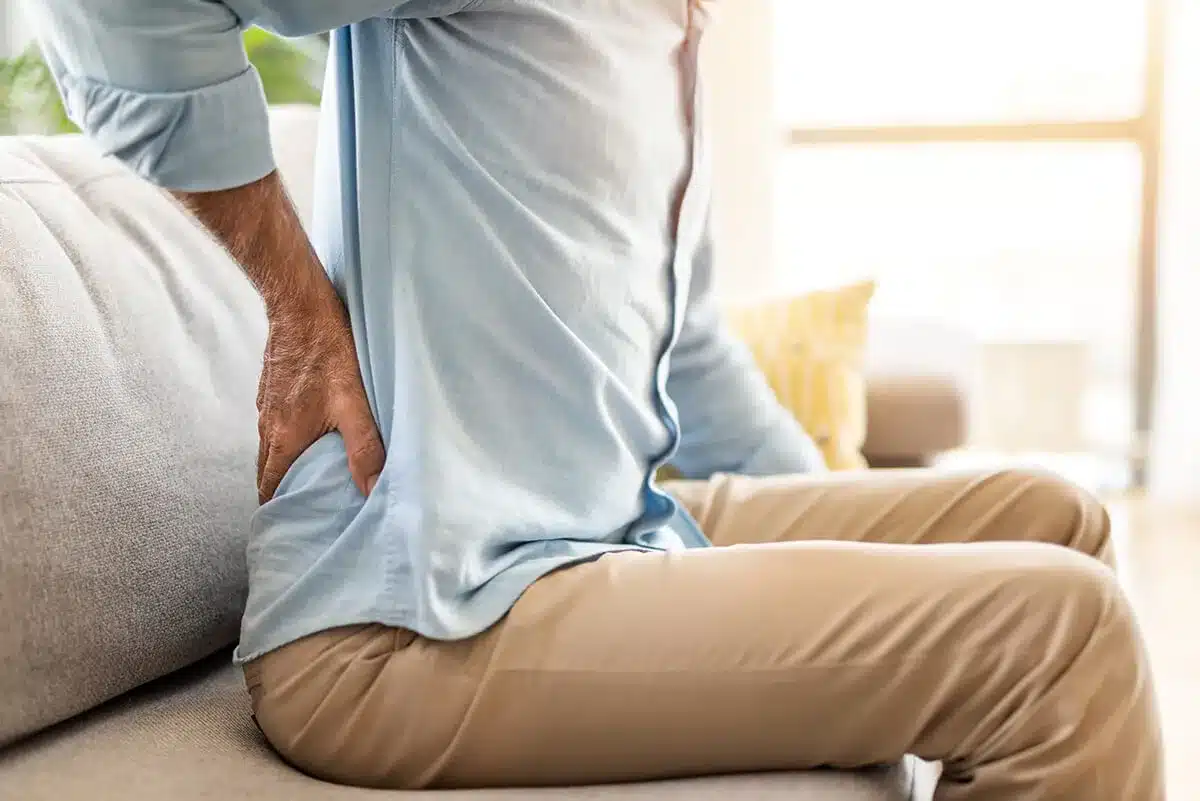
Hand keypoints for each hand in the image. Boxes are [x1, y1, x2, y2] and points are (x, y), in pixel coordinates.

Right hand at [256, 286, 384, 504]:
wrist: (299, 303)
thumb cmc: (327, 350)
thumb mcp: (353, 402)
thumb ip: (365, 448)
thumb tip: (373, 490)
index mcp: (284, 437)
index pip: (270, 488)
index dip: (277, 510)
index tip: (288, 528)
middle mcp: (269, 424)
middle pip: (269, 470)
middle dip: (283, 493)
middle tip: (304, 508)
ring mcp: (268, 404)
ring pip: (272, 446)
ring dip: (286, 464)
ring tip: (312, 477)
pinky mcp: (273, 386)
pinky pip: (276, 422)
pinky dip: (288, 438)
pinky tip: (311, 433)